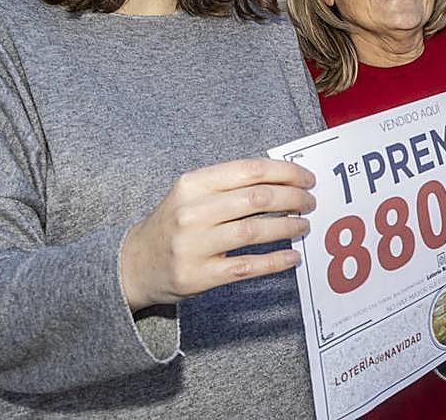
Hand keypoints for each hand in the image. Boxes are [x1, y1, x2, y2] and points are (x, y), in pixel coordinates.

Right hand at [120, 158, 315, 310]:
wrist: (135, 264)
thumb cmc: (175, 223)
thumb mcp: (192, 193)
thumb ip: (231, 184)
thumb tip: (285, 178)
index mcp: (192, 184)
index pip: (250, 170)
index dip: (286, 172)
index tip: (307, 178)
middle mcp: (192, 212)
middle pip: (257, 198)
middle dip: (293, 198)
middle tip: (310, 202)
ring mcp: (194, 245)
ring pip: (255, 231)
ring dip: (288, 226)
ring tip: (303, 225)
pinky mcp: (199, 276)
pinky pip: (247, 266)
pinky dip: (275, 261)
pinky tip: (292, 256)